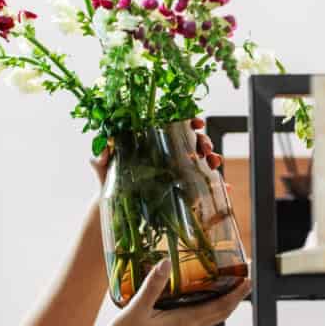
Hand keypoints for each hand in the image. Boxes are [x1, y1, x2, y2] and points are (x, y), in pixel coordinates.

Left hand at [91, 117, 222, 185]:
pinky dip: (216, 185)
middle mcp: (167, 152)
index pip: (174, 124)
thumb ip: (100, 156)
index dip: (189, 120)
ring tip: (215, 165)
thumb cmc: (107, 179)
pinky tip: (224, 187)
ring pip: (202, 159)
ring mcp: (176, 169)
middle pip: (193, 140)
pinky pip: (202, 184)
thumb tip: (103, 147)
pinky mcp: (181, 188)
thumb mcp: (102, 166)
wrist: (112, 205)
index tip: (197, 124)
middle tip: (206, 150)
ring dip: (214, 158)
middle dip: (205, 141)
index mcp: (153, 139)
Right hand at [101, 259, 251, 325]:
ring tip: (230, 281)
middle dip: (236, 295)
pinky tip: (201, 292)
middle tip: (245, 276)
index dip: (236, 294)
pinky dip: (208, 303)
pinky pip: (199, 315)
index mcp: (183, 322)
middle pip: (221, 312)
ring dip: (224, 299)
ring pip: (211, 314)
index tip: (248, 278)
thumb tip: (166, 263)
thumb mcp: (136, 310)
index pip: (219, 307)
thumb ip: (152, 286)